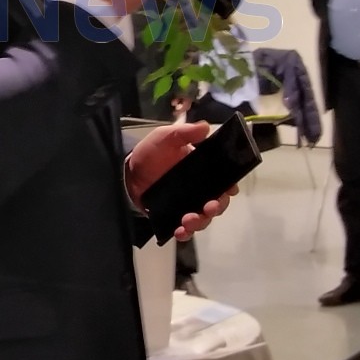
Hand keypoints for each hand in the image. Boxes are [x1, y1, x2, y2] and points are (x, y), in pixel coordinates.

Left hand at [125, 121, 238, 240]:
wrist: (129, 171)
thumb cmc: (151, 153)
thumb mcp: (166, 137)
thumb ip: (184, 132)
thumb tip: (206, 127)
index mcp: (203, 170)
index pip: (224, 180)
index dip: (230, 186)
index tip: (230, 190)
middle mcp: (199, 190)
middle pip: (217, 202)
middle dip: (216, 207)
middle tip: (209, 207)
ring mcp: (187, 204)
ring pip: (202, 218)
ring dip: (200, 222)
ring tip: (189, 220)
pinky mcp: (174, 216)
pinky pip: (184, 228)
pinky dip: (184, 233)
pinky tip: (179, 232)